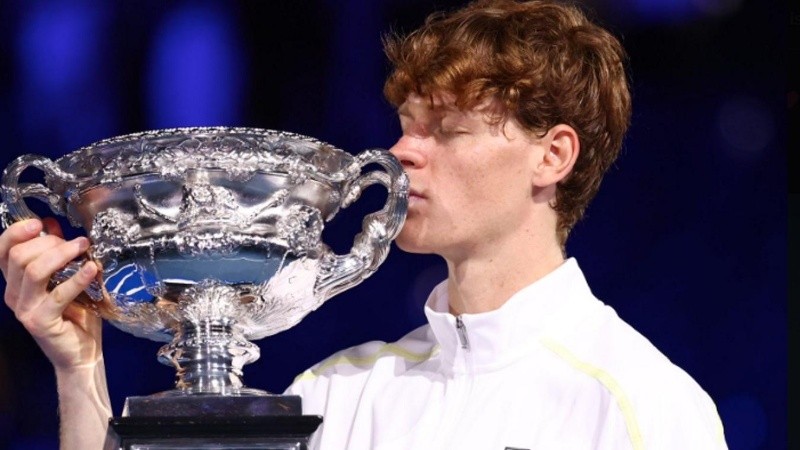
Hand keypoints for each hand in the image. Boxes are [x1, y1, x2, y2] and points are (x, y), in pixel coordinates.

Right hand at [1, 218, 101, 370]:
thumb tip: (52, 224)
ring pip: (34, 271)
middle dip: (49, 242)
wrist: (81, 353)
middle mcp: (14, 295)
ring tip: (84, 247)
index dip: (16, 232)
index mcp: (16, 282)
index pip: (2, 251)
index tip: (39, 222)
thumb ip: (57, 254)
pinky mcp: (40, 322)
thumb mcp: (66, 278)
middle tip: (78, 242)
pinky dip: (77, 277)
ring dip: (62, 254)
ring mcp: (25, 309)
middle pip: (19, 256)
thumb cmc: (76, 314)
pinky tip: (92, 268)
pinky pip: (58, 293)